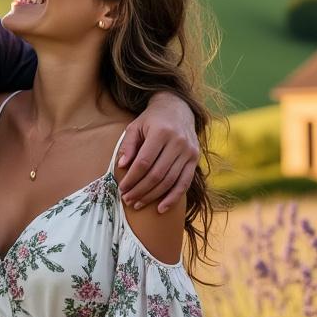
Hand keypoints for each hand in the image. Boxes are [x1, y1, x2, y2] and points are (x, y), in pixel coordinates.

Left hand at [116, 92, 197, 212]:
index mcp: (161, 132)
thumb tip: (122, 166)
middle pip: (157, 174)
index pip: (144, 162)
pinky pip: (184, 183)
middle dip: (140, 190)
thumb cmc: (152, 120)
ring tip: (138, 204)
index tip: (122, 188)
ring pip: (170, 181)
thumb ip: (128, 145)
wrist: (178, 108)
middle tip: (127, 200)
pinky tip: (161, 208)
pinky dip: (173, 198)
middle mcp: (178, 142)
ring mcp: (189, 152)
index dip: (132, 178)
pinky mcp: (195, 159)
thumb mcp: (136, 126)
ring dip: (153, 196)